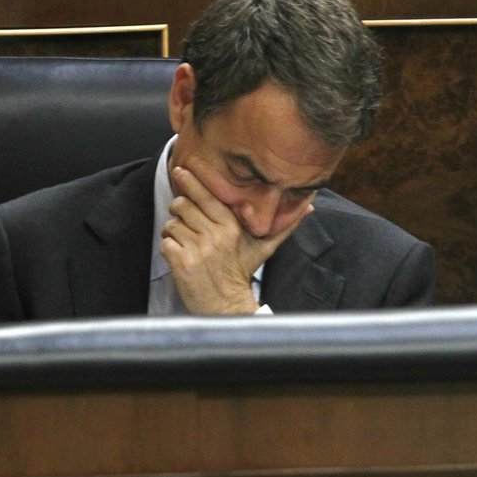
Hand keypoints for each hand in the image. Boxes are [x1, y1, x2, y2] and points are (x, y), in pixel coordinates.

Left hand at [160, 166, 311, 313]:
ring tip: (184, 241)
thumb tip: (310, 208)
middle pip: (183, 205)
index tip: (181, 170)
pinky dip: (169, 248)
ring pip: (172, 224)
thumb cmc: (242, 273)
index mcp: (232, 226)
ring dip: (174, 231)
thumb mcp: (264, 247)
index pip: (206, 195)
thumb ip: (283, 226)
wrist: (227, 306)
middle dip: (179, 209)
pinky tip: (180, 255)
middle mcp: (215, 235)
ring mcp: (197, 249)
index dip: (190, 181)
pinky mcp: (182, 262)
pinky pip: (166, 242)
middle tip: (184, 217)